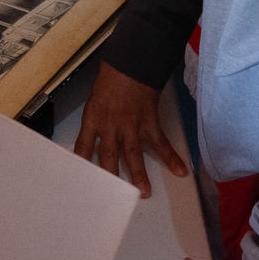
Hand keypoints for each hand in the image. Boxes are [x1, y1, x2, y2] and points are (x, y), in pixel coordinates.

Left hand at [73, 62, 184, 198]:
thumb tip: (97, 143)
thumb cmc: (110, 80)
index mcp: (93, 120)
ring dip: (139, 174)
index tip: (79, 181)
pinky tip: (179, 170)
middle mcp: (110, 126)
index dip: (81, 164)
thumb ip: (96, 123)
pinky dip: (171, 156)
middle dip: (111, 176)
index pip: (83, 147)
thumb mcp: (95, 101)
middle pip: (109, 155)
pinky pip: (160, 142)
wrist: (130, 63)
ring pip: (133, 153)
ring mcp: (130, 125)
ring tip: (144, 192)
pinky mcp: (149, 121)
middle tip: (113, 196)